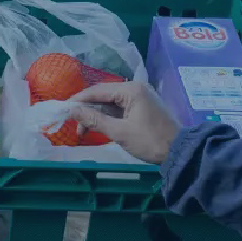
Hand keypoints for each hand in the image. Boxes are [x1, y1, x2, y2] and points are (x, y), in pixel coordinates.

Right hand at [66, 80, 181, 164]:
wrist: (179, 152)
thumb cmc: (149, 141)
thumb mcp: (119, 132)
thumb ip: (94, 119)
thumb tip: (72, 109)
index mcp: (131, 90)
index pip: (98, 90)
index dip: (79, 100)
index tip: (63, 109)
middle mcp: (135, 88)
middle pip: (103, 96)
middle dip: (87, 111)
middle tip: (74, 126)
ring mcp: (140, 97)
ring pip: (110, 104)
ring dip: (96, 116)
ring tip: (83, 132)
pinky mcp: (142, 107)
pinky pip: (120, 109)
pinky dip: (108, 118)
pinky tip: (98, 128)